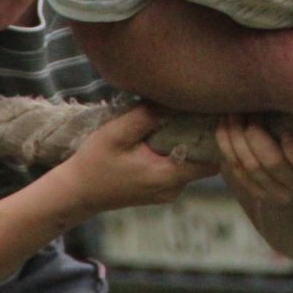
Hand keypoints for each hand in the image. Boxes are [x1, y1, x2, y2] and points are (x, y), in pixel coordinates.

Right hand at [59, 105, 211, 213]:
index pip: (211, 162)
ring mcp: (167, 193)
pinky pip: (178, 170)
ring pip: (190, 165)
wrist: (78, 192)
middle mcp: (173, 189)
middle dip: (200, 139)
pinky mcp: (159, 191)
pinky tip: (161, 138)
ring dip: (185, 145)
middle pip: (203, 162)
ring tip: (175, 123)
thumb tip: (172, 100)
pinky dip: (175, 154)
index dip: (214, 140)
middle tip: (192, 113)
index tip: (210, 118)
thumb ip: (144, 118)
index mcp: (167, 176)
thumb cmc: (95, 162)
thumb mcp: (115, 134)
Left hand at [215, 114, 292, 207]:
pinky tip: (223, 125)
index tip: (286, 131)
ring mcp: (274, 194)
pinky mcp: (254, 192)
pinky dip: (226, 145)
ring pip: (250, 165)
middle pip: (273, 163)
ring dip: (237, 136)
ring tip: (233, 113)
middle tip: (250, 112)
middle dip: (257, 135)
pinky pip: (235, 169)